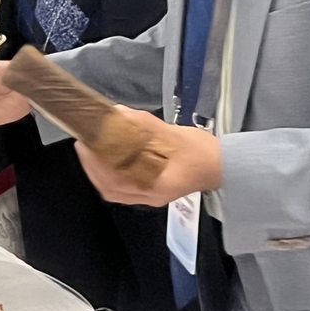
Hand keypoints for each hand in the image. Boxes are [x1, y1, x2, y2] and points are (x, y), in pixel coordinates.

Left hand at [75, 106, 222, 205]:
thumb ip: (144, 125)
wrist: (225, 166)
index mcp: (156, 186)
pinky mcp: (152, 191)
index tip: (86, 143)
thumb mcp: (173, 134)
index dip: (96, 163)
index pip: (115, 180)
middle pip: (110, 189)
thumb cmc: (203, 152)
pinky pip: (123, 188)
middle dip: (92, 167)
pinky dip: (110, 175)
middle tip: (84, 144)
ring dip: (99, 172)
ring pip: (115, 190)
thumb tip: (118, 113)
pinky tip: (107, 160)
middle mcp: (150, 196)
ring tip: (91, 151)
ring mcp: (150, 196)